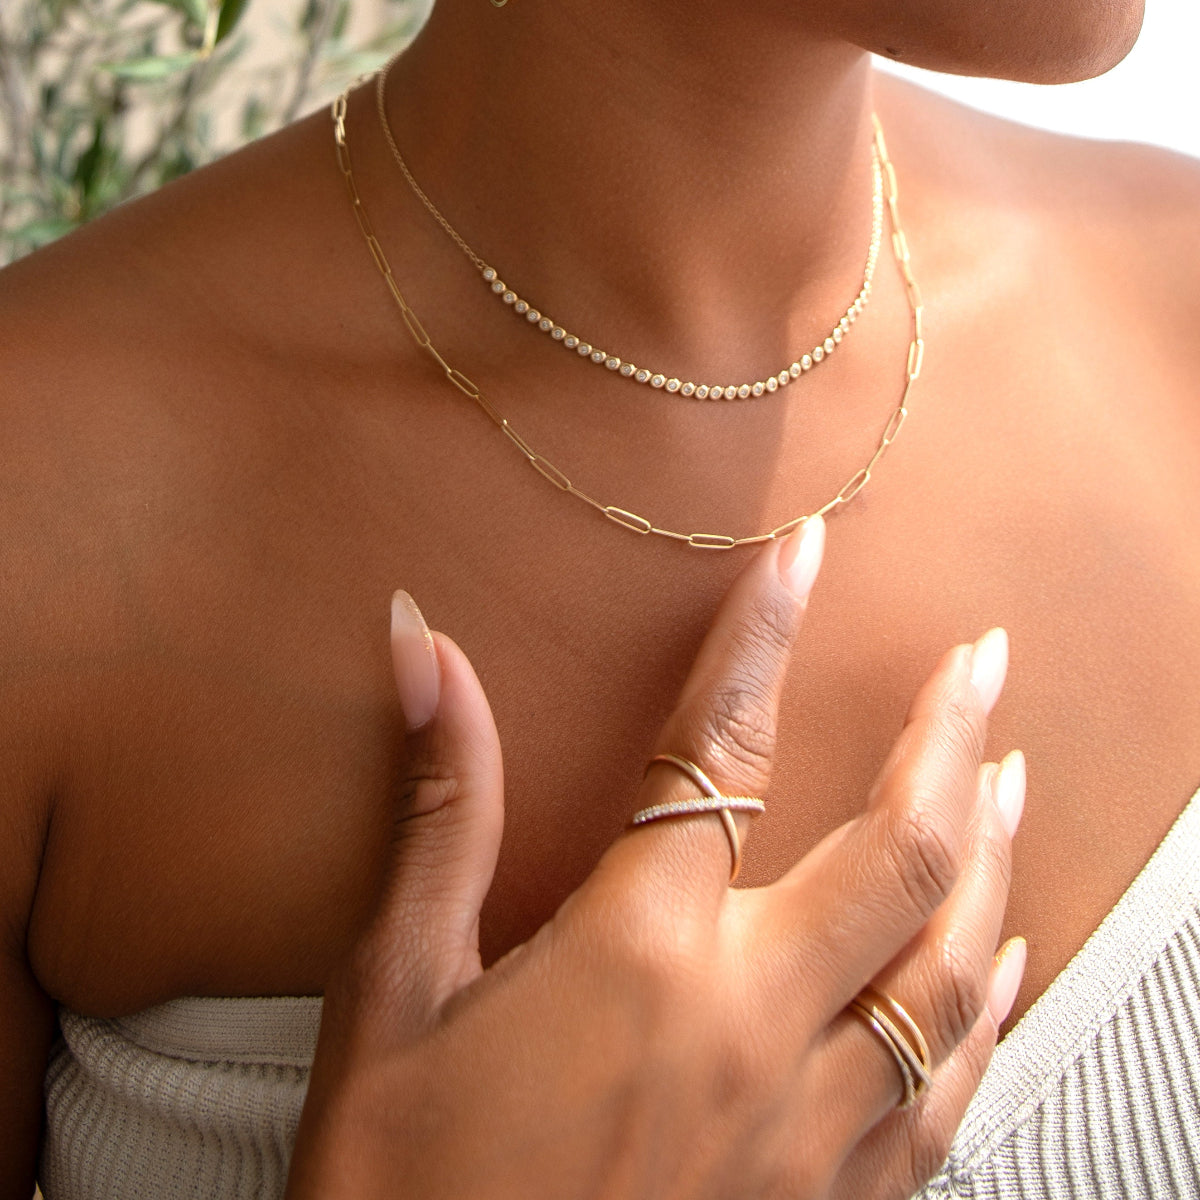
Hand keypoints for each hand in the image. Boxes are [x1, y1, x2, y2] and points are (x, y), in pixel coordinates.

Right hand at [285, 514, 1024, 1199]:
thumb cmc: (403, 1188)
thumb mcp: (394, 992)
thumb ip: (439, 812)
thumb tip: (429, 657)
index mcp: (637, 958)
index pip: (720, 751)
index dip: (762, 636)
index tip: (805, 557)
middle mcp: (748, 1030)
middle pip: (894, 850)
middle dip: (948, 735)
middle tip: (982, 659)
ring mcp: (807, 1129)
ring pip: (949, 968)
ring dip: (992, 854)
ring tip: (1013, 774)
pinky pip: (947, 1092)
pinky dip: (989, 1009)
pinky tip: (1008, 960)